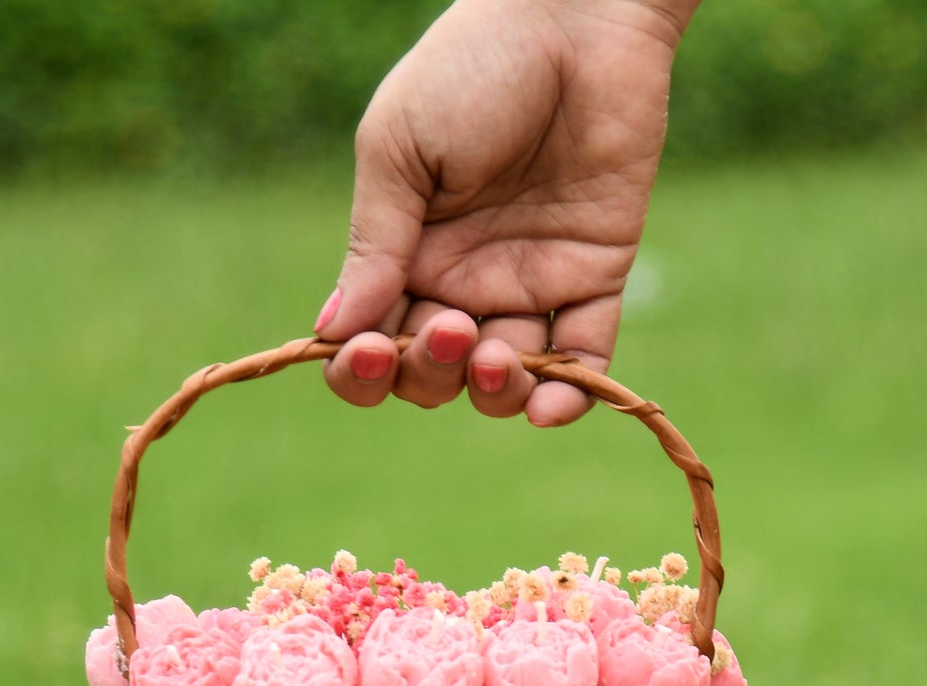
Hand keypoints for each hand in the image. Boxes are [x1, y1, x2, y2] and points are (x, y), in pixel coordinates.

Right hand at [317, 0, 696, 424]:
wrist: (574, 17)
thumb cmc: (472, 66)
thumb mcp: (399, 150)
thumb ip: (373, 244)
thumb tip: (330, 333)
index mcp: (405, 253)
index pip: (373, 344)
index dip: (364, 370)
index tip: (367, 353)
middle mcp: (464, 281)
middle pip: (434, 375)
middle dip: (431, 373)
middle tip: (451, 323)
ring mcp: (531, 285)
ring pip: (504, 382)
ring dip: (493, 391)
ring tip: (496, 355)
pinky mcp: (596, 279)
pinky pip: (583, 363)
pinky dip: (567, 398)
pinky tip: (547, 405)